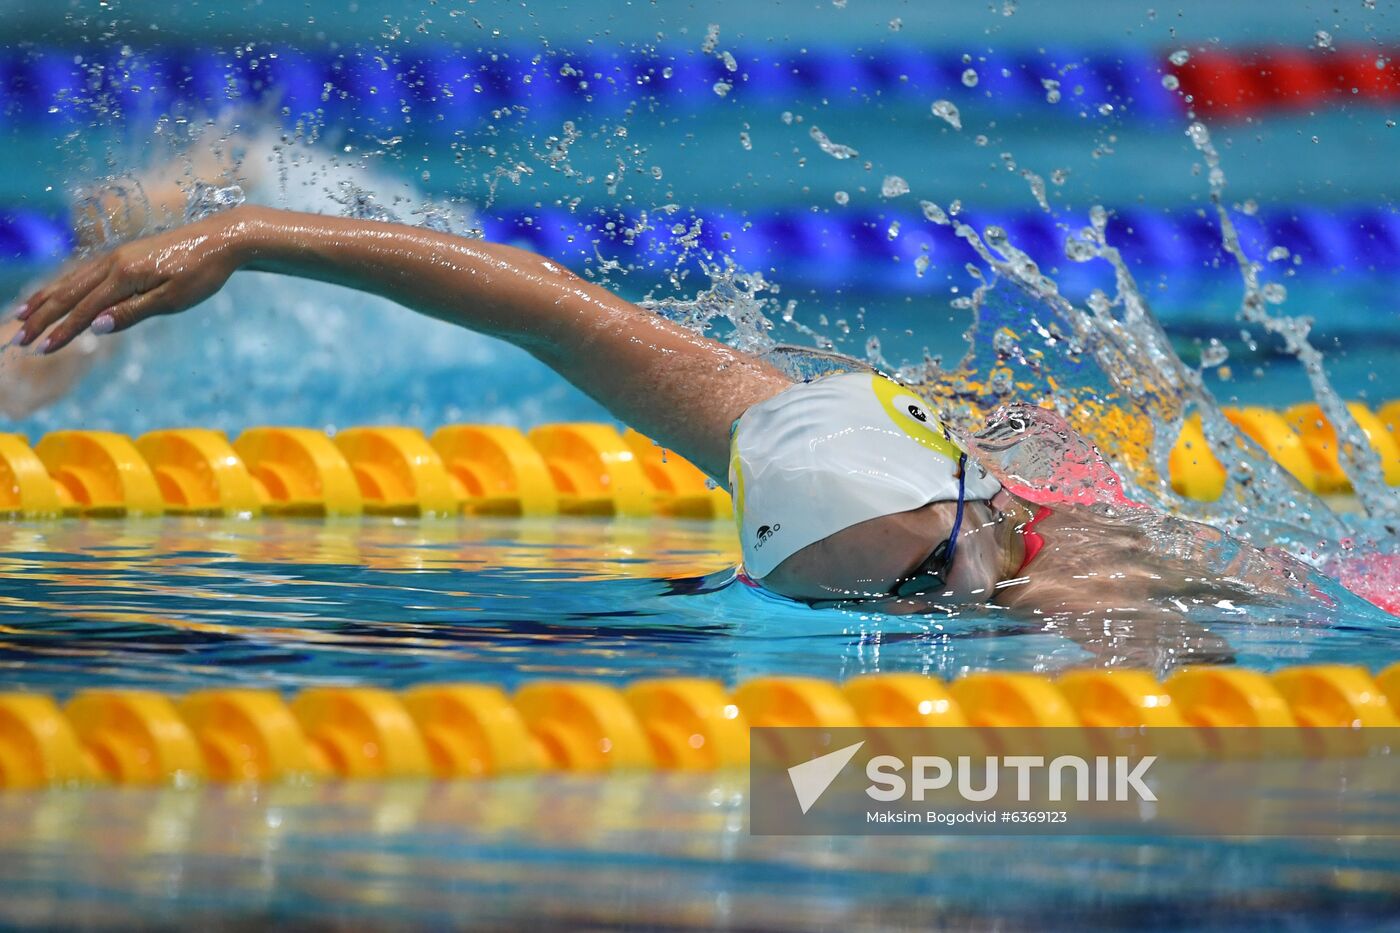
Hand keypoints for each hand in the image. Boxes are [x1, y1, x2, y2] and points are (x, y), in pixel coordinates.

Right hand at [10, 207, 254, 354]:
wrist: (222, 238)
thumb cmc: (202, 273)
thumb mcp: (172, 300)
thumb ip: (132, 313)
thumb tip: (95, 326)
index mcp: (124, 276)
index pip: (85, 310)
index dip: (62, 331)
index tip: (40, 349)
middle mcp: (113, 263)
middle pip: (69, 293)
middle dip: (42, 317)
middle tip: (18, 339)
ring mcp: (117, 256)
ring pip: (73, 280)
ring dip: (46, 299)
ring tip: (23, 314)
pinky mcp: (125, 255)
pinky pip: (86, 272)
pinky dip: (65, 284)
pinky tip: (59, 292)